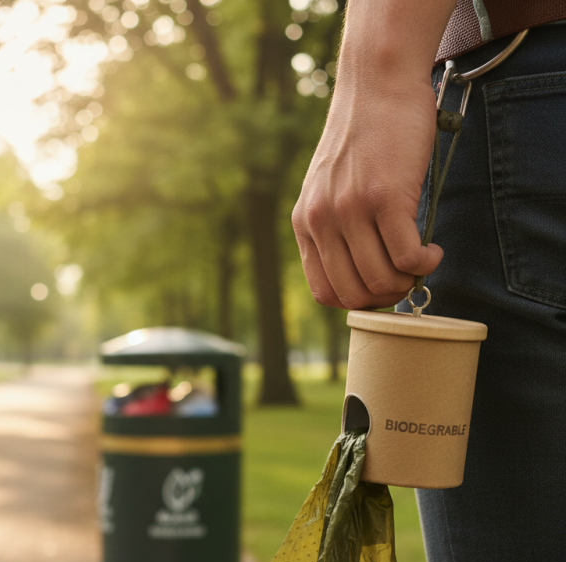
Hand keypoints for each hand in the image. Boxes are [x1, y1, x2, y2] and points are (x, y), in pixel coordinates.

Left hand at [293, 68, 443, 308]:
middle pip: (354, 294)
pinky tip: (433, 251)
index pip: (324, 292)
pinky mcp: (385, 197)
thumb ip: (335, 227)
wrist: (377, 84)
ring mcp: (351, 210)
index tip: (379, 288)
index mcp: (305, 223)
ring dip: (408, 282)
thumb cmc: (363, 137)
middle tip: (406, 278)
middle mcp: (322, 221)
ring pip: (381, 280)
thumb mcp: (330, 187)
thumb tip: (364, 273)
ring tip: (421, 261)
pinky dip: (425, 263)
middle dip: (385, 298)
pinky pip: (406, 257)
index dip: (356, 301)